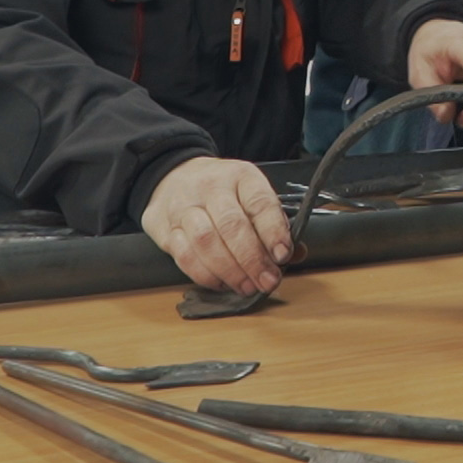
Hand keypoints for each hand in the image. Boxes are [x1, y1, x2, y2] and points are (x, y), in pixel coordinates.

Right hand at [141, 157, 291, 294]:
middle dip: (253, 259)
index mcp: (241, 176)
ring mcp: (184, 207)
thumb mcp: (251, 193)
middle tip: (267, 281)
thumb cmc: (222, 191)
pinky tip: (222, 282)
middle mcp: (211, 188)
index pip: (259, 202)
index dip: (273, 230)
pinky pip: (184, 256)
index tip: (283, 254)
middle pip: (232, 225)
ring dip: (230, 271)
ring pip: (206, 242)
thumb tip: (295, 254)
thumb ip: (274, 222)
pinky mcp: (166, 228)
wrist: (174, 176)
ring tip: (247, 286)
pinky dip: (205, 275)